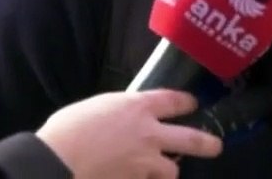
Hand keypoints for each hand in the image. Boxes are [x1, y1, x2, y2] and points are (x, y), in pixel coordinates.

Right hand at [35, 90, 222, 178]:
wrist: (56, 162)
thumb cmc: (67, 129)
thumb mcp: (98, 107)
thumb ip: (119, 112)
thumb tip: (125, 118)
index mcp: (138, 107)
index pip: (174, 101)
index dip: (186, 102)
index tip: (192, 105)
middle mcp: (149, 134)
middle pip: (190, 139)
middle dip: (207, 144)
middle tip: (215, 147)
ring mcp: (144, 163)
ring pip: (170, 170)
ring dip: (167, 172)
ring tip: (162, 173)